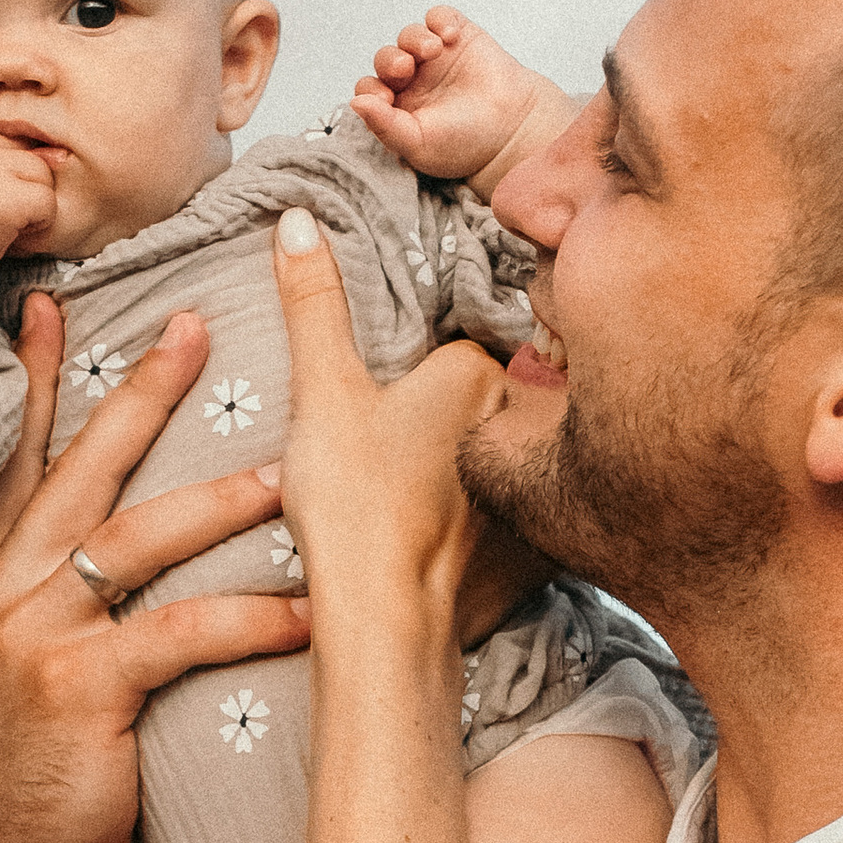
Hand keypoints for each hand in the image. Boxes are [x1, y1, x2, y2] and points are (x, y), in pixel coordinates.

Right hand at [0, 126, 63, 273]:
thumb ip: (4, 168)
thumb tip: (61, 155)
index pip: (18, 148)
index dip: (12, 183)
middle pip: (36, 162)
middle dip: (25, 195)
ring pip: (46, 181)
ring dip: (32, 211)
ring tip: (1, 229)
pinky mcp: (10, 196)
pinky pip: (49, 205)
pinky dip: (36, 229)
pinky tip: (7, 239)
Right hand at [0, 298, 310, 842]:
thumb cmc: (35, 771)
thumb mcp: (21, 667)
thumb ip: (48, 599)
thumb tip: (98, 550)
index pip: (14, 461)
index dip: (34, 382)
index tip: (52, 306)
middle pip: (79, 471)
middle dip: (139, 393)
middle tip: (195, 328)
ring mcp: (32, 637)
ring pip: (137, 540)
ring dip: (220, 502)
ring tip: (291, 473)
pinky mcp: (80, 688)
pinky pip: (181, 632)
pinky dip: (248, 616)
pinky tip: (306, 611)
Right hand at [270, 212, 504, 639]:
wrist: (388, 624)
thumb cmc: (354, 506)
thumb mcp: (322, 394)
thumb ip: (315, 303)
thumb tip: (297, 218)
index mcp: (479, 373)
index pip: (457, 349)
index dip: (418, 376)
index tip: (390, 410)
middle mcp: (529, 421)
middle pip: (490, 401)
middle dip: (456, 421)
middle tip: (402, 462)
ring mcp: (541, 486)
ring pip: (510, 460)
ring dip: (481, 473)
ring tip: (423, 506)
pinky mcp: (545, 549)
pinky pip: (527, 521)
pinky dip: (498, 531)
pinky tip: (454, 550)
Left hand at [353, 5, 577, 195]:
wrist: (513, 129)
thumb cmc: (465, 144)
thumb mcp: (418, 145)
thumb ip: (384, 125)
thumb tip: (355, 102)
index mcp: (398, 108)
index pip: (369, 89)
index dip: (371, 89)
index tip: (387, 97)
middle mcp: (414, 81)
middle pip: (385, 58)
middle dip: (390, 60)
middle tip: (405, 69)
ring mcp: (436, 57)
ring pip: (409, 35)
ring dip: (414, 39)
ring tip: (433, 51)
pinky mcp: (460, 37)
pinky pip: (438, 17)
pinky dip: (439, 20)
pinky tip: (449, 36)